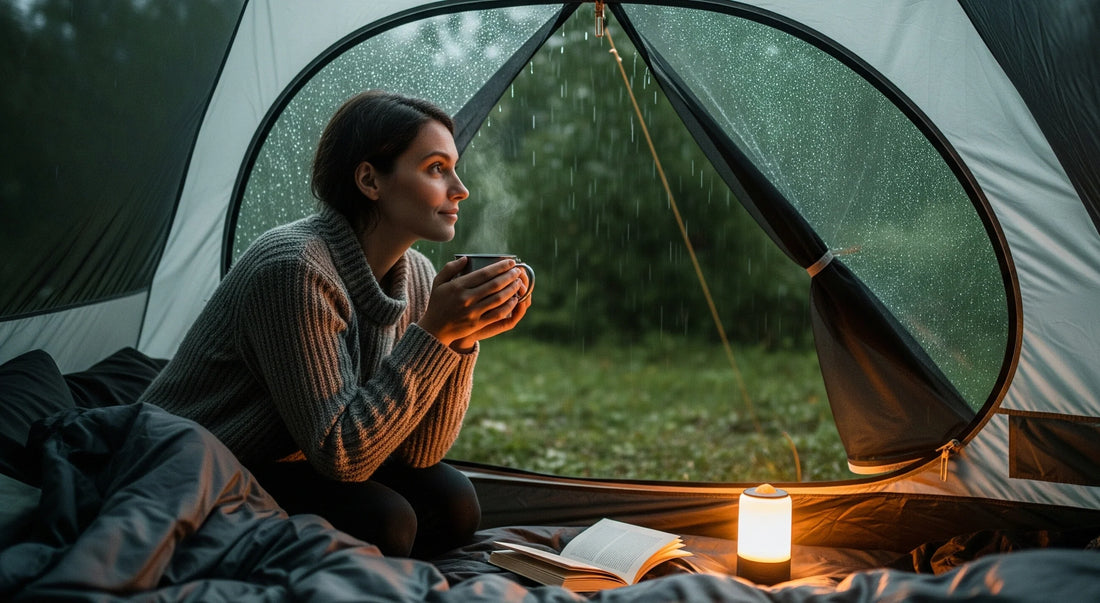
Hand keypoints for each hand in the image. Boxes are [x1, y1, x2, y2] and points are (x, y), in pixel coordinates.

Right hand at [416, 257, 531, 351]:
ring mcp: (472, 312)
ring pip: (498, 298)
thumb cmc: (437, 303)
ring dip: (511, 289)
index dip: (500, 267)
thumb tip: (466, 258)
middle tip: (518, 271)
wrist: (434, 329)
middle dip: (509, 276)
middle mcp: (466, 298)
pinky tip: (514, 299)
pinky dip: (508, 306)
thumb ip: (450, 268)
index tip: (510, 262)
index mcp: (458, 286)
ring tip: (519, 282)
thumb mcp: (438, 282)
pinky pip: (497, 313)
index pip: (484, 274)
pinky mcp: (477, 323)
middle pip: (494, 285)